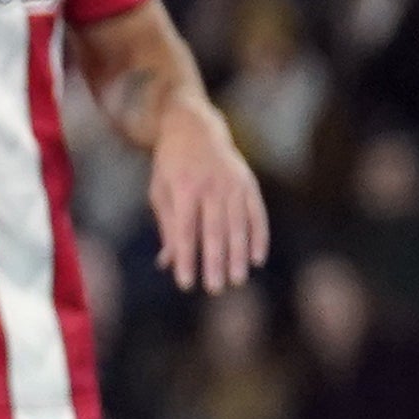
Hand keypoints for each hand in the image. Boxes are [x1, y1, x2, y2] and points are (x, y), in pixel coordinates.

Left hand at [149, 99, 270, 292]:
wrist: (194, 129)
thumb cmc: (170, 168)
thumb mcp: (160, 193)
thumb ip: (168, 227)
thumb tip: (168, 263)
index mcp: (184, 189)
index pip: (186, 232)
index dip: (187, 259)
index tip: (185, 283)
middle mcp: (211, 187)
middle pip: (214, 232)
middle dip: (214, 263)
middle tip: (215, 289)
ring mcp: (233, 184)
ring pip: (238, 226)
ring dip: (238, 256)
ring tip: (236, 281)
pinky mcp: (249, 184)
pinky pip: (257, 214)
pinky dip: (258, 237)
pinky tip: (257, 260)